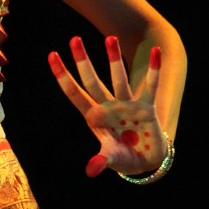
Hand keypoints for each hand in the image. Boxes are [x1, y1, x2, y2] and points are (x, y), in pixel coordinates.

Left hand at [48, 36, 166, 177]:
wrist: (145, 161)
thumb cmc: (123, 158)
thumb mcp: (111, 159)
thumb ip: (101, 161)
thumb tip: (92, 170)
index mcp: (94, 118)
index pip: (74, 94)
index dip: (63, 76)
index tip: (52, 55)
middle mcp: (108, 107)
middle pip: (92, 81)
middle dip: (83, 62)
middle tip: (75, 39)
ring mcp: (127, 105)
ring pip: (118, 78)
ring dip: (114, 58)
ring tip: (110, 38)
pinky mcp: (146, 108)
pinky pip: (150, 86)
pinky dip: (153, 70)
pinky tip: (156, 52)